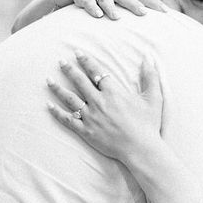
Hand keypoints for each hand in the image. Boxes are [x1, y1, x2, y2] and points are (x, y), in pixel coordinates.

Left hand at [46, 51, 163, 161]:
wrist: (140, 149)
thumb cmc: (148, 124)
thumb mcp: (153, 98)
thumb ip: (150, 76)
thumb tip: (148, 58)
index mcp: (113, 92)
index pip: (96, 72)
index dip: (86, 61)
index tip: (77, 53)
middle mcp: (99, 102)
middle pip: (80, 82)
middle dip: (69, 70)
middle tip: (60, 62)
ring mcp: (91, 117)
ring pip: (70, 99)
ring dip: (58, 88)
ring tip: (48, 80)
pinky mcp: (86, 131)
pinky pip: (67, 120)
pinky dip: (57, 112)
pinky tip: (48, 105)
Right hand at [70, 0, 166, 18]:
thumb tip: (160, 0)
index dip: (153, 3)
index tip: (165, 12)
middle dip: (134, 4)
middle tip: (144, 13)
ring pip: (106, 0)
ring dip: (111, 8)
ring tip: (117, 17)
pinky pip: (88, 2)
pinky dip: (92, 8)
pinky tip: (98, 15)